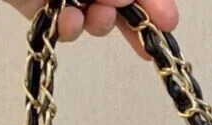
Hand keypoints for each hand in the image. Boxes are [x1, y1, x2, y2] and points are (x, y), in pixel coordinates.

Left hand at [4, 1, 179, 55]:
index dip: (155, 4)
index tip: (168, 22)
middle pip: (124, 6)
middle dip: (138, 22)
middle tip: (149, 34)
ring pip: (99, 20)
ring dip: (105, 22)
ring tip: (100, 13)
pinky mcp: (44, 11)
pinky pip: (67, 29)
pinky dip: (73, 29)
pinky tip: (72, 19)